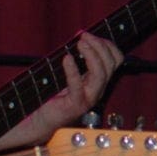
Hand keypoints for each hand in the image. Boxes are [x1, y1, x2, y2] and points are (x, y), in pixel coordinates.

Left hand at [0, 31, 124, 149]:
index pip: (116, 59)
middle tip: (83, 36)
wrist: (40, 121)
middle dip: (99, 45)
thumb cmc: (53, 96)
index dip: (106, 44)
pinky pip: (78, 85)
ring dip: (91, 54)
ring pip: (101, 74)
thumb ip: (78, 59)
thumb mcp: (70, 74)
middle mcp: (98, 89)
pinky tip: (67, 59)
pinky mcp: (75, 105)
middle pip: (111, 63)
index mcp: (99, 80)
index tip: (90, 35)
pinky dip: (73, 70)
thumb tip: (80, 37)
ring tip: (79, 44)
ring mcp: (88, 98)